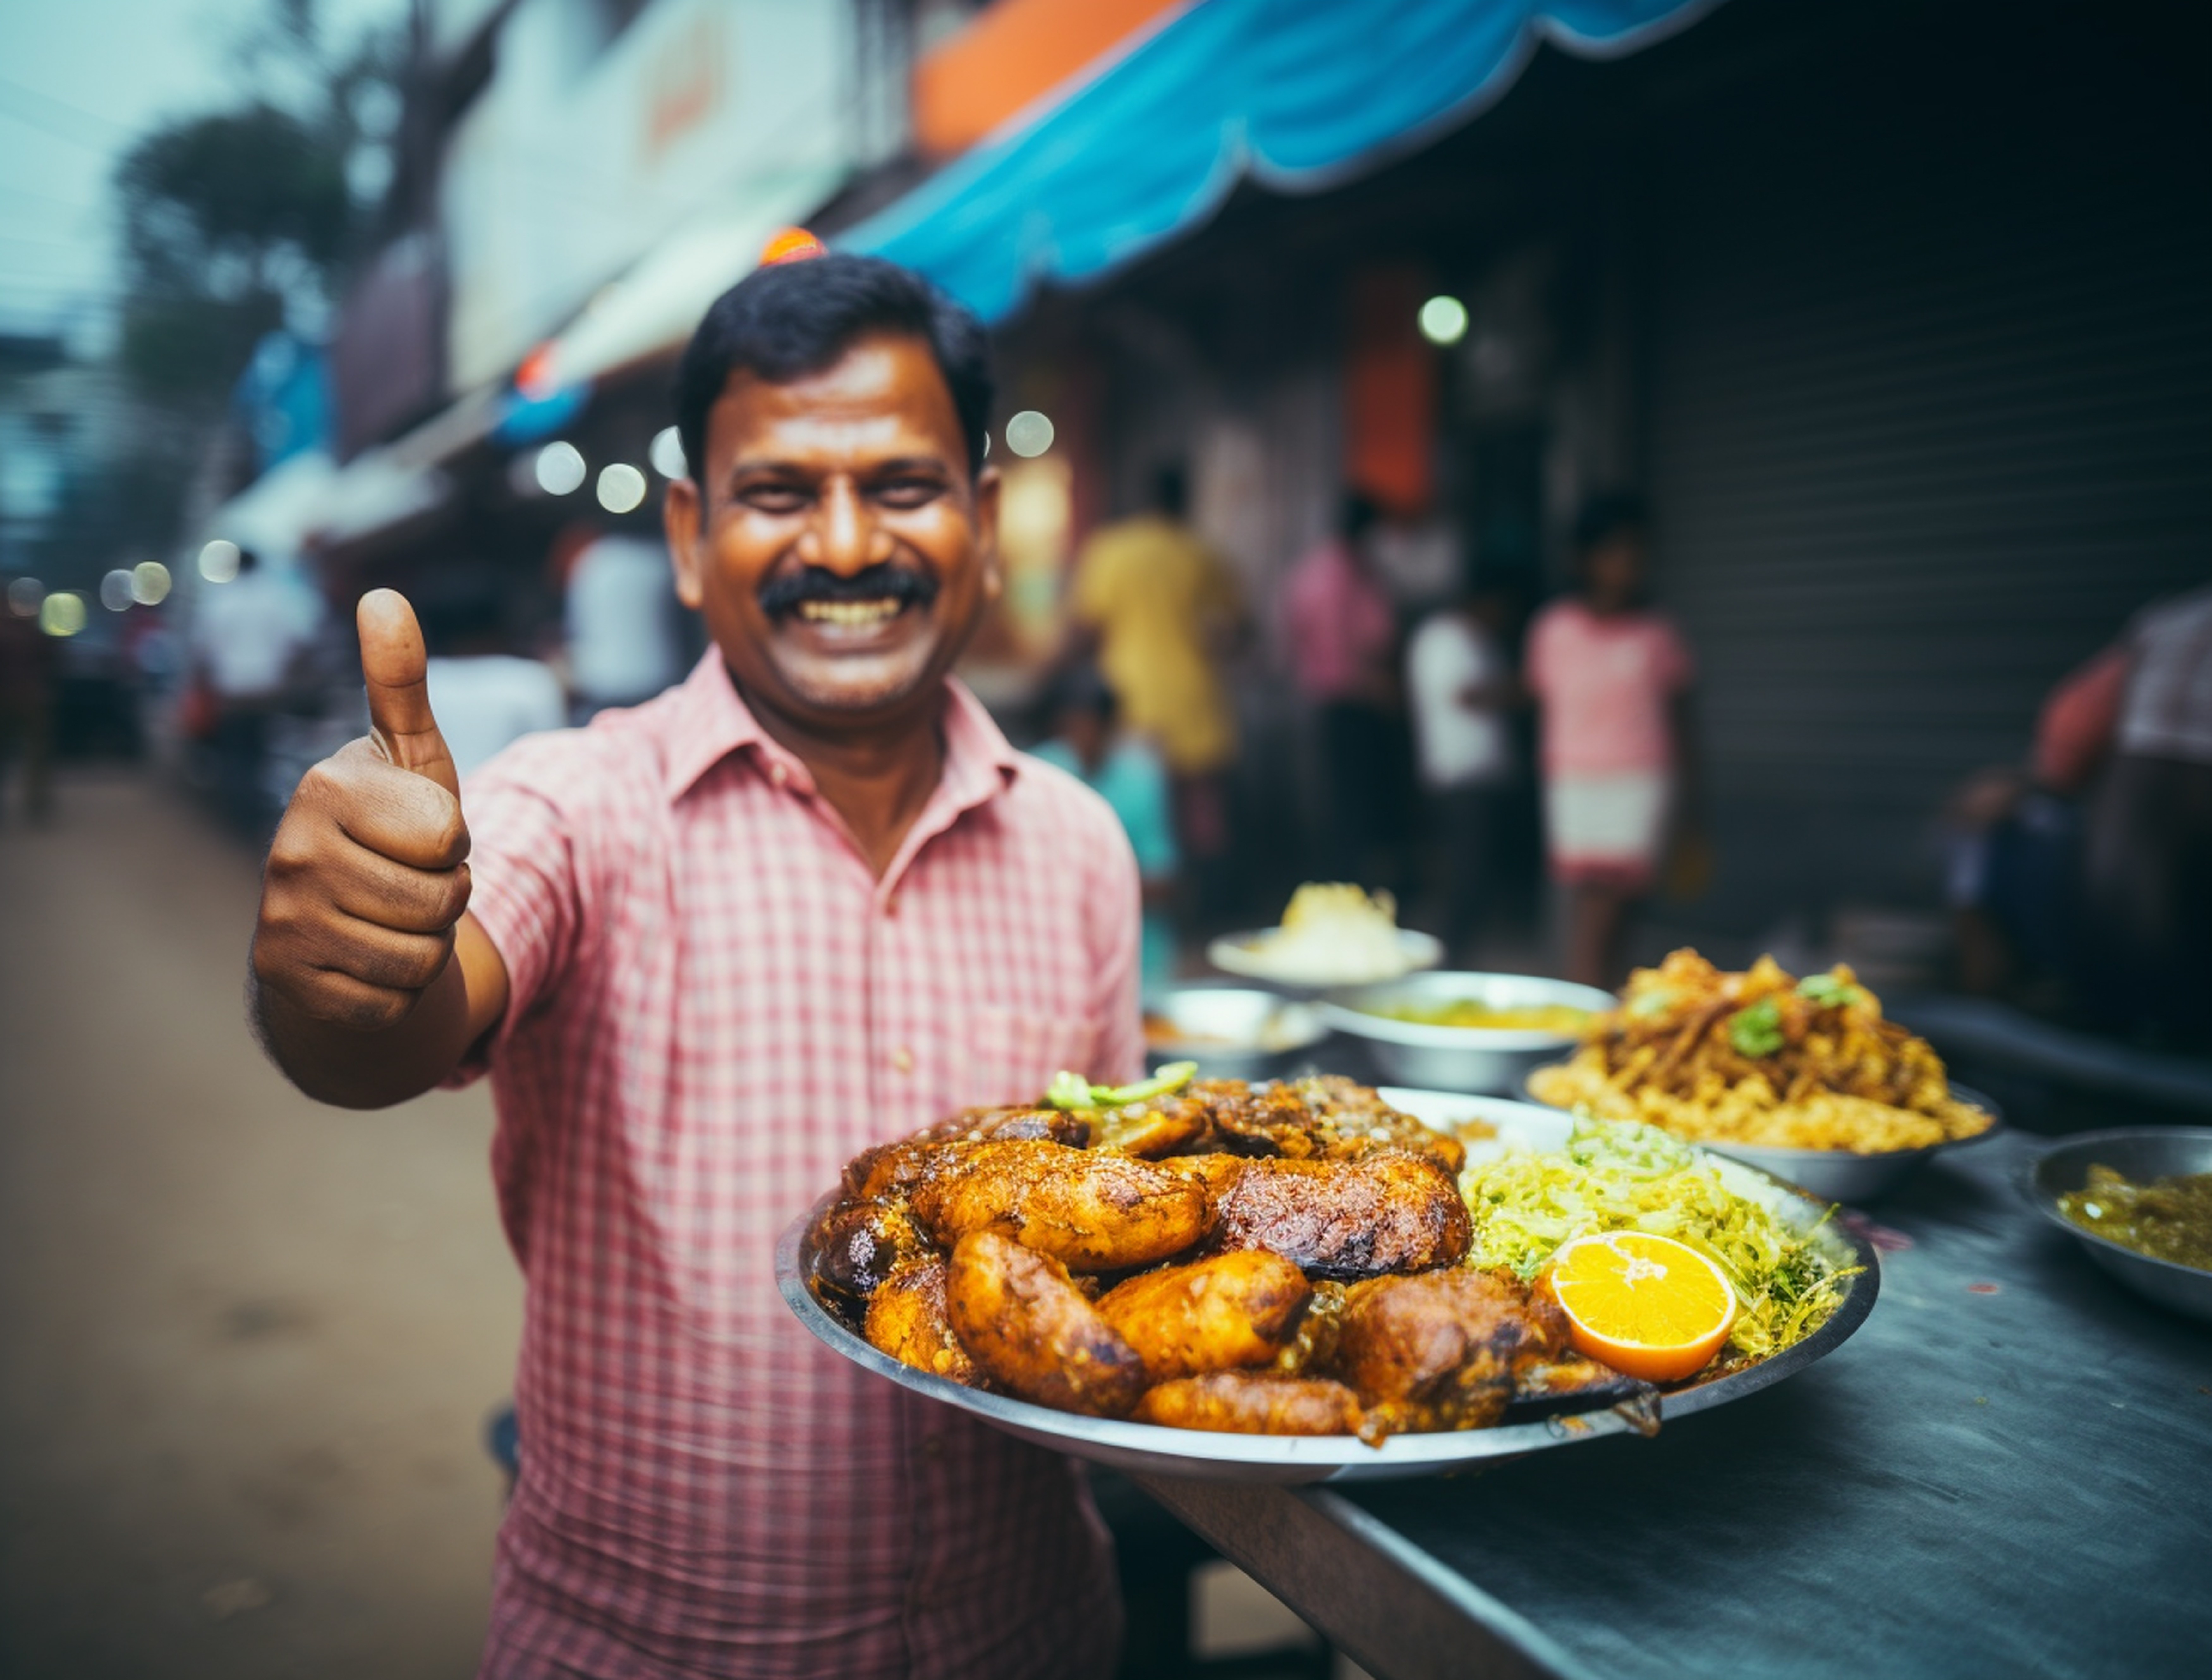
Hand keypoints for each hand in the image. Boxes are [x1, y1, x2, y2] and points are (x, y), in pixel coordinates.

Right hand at [252, 590, 470, 1030]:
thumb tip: (383, 596)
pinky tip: (367, 959)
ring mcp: (280, 920)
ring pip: (420, 958)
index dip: (456, 841)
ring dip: (426, 944)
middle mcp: (289, 850)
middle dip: (448, 898)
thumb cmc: (391, 826)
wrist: (339, 915)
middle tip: (410, 881)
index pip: (450, 835)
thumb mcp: (409, 755)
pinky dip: (397, 991)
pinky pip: (391, 1002)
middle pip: (441, 901)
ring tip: (393, 917)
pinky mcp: (286, 981)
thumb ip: (400, 682)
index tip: (423, 834)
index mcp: (324, 787)